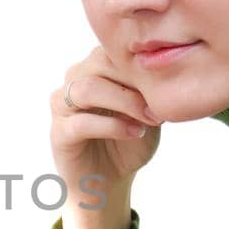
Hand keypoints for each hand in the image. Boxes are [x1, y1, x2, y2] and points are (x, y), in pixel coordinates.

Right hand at [50, 44, 163, 210]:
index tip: (170, 83)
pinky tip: (135, 133)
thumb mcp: (148, 109)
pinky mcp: (58, 132)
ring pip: (88, 88)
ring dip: (124, 101)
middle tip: (162, 104)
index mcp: (96, 65)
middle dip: (135, 81)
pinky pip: (82, 122)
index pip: (115, 49)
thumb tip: (168, 70)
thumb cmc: (131, 140)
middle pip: (100, 62)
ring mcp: (62, 104)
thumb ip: (151, 87)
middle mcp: (75, 78)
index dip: (142, 63)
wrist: (110, 180)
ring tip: (150, 118)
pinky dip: (113, 126)